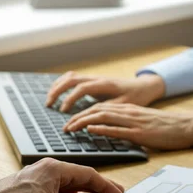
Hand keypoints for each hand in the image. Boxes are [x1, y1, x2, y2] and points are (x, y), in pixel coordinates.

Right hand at [46, 72, 165, 112]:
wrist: (143, 86)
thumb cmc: (135, 97)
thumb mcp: (124, 105)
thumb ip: (108, 109)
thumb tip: (91, 116)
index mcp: (105, 84)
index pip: (82, 87)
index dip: (71, 98)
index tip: (64, 111)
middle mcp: (97, 78)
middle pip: (71, 79)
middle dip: (57, 91)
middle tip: (49, 105)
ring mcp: (94, 78)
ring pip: (70, 76)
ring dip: (57, 86)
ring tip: (50, 101)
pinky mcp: (92, 81)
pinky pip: (73, 79)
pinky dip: (63, 85)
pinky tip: (57, 94)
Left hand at [63, 103, 192, 149]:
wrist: (187, 126)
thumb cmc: (168, 128)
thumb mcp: (145, 122)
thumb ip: (129, 125)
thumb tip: (114, 133)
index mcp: (129, 110)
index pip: (100, 107)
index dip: (83, 113)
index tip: (70, 121)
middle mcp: (129, 112)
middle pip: (97, 109)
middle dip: (77, 116)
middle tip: (64, 126)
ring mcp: (134, 122)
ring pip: (103, 116)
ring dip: (83, 121)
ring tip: (70, 128)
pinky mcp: (140, 133)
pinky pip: (117, 129)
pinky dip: (102, 128)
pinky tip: (90, 130)